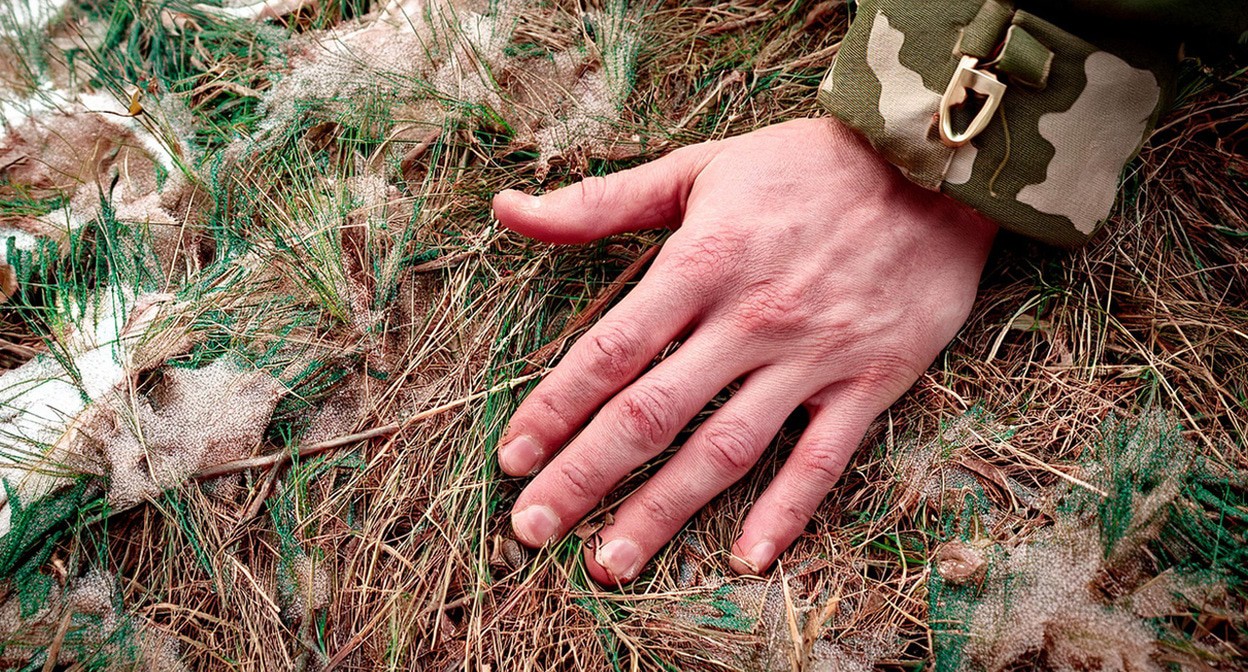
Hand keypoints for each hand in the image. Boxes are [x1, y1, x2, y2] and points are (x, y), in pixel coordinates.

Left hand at [493, 118, 996, 583]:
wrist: (932, 165)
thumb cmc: (803, 166)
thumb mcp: (696, 168)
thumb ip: (599, 201)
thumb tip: (508, 210)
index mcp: (701, 263)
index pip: (609, 351)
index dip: (554, 408)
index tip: (512, 457)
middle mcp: (749, 319)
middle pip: (652, 414)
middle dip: (584, 476)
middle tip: (531, 528)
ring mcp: (811, 357)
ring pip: (726, 449)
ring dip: (662, 511)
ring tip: (609, 563)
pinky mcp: (870, 381)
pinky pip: (822, 460)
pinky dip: (786, 512)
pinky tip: (745, 558)